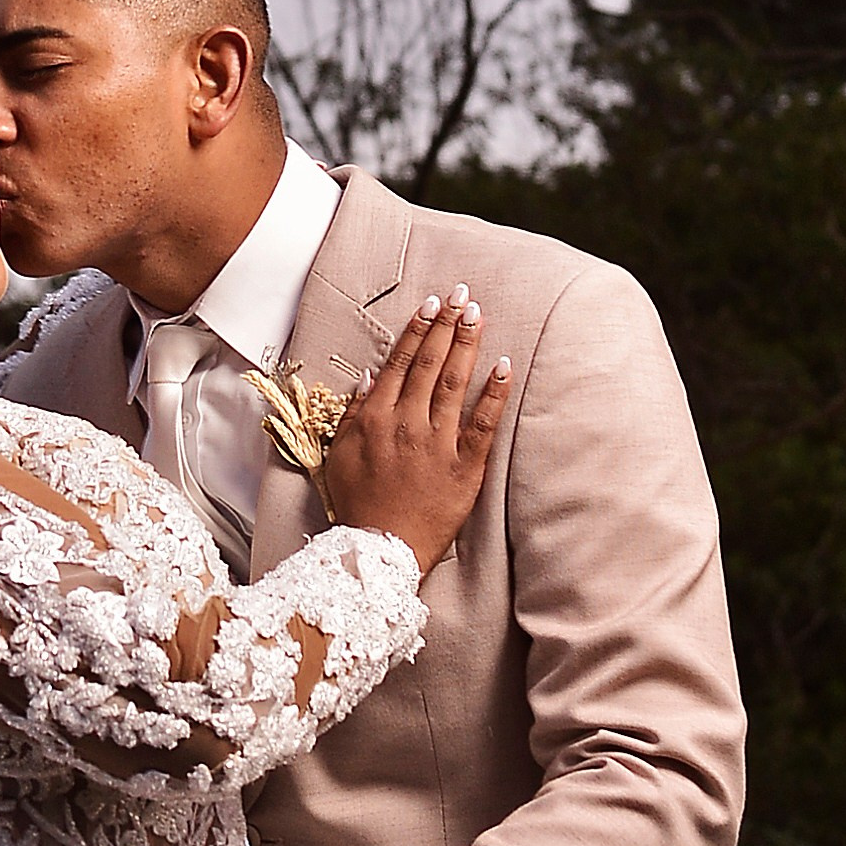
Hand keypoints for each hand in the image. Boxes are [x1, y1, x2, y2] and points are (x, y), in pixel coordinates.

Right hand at [323, 285, 510, 572]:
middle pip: (430, 363)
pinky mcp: (465, 467)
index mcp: (376, 417)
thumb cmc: (358, 504)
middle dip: (446, 325)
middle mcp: (407, 422)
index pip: (400, 362)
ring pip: (454, 383)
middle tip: (462, 295)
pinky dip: (494, 394)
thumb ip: (354, 413)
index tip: (431, 304)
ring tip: (478, 315)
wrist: (380, 550)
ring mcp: (438, 443)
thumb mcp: (341, 454)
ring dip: (467, 345)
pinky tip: (504, 366)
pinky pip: (483, 424)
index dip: (417, 330)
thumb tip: (368, 377)